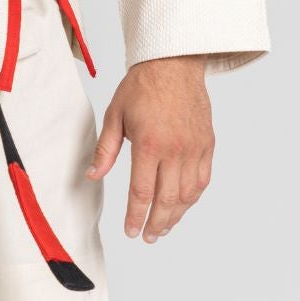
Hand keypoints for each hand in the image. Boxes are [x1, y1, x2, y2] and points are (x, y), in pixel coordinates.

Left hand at [86, 56, 213, 242]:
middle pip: (168, 199)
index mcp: (149, 144)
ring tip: (164, 227)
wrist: (174, 63)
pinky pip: (203, 179)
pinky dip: (194, 197)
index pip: (142, 192)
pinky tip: (184, 205)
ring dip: (176, 215)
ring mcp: (194, 148)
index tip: (131, 231)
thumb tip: (92, 176)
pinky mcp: (207, 144)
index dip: (136, 216)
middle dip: (157, 223)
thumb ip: (105, 149)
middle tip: (148, 237)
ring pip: (188, 193)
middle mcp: (175, 149)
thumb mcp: (115, 115)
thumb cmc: (142, 86)